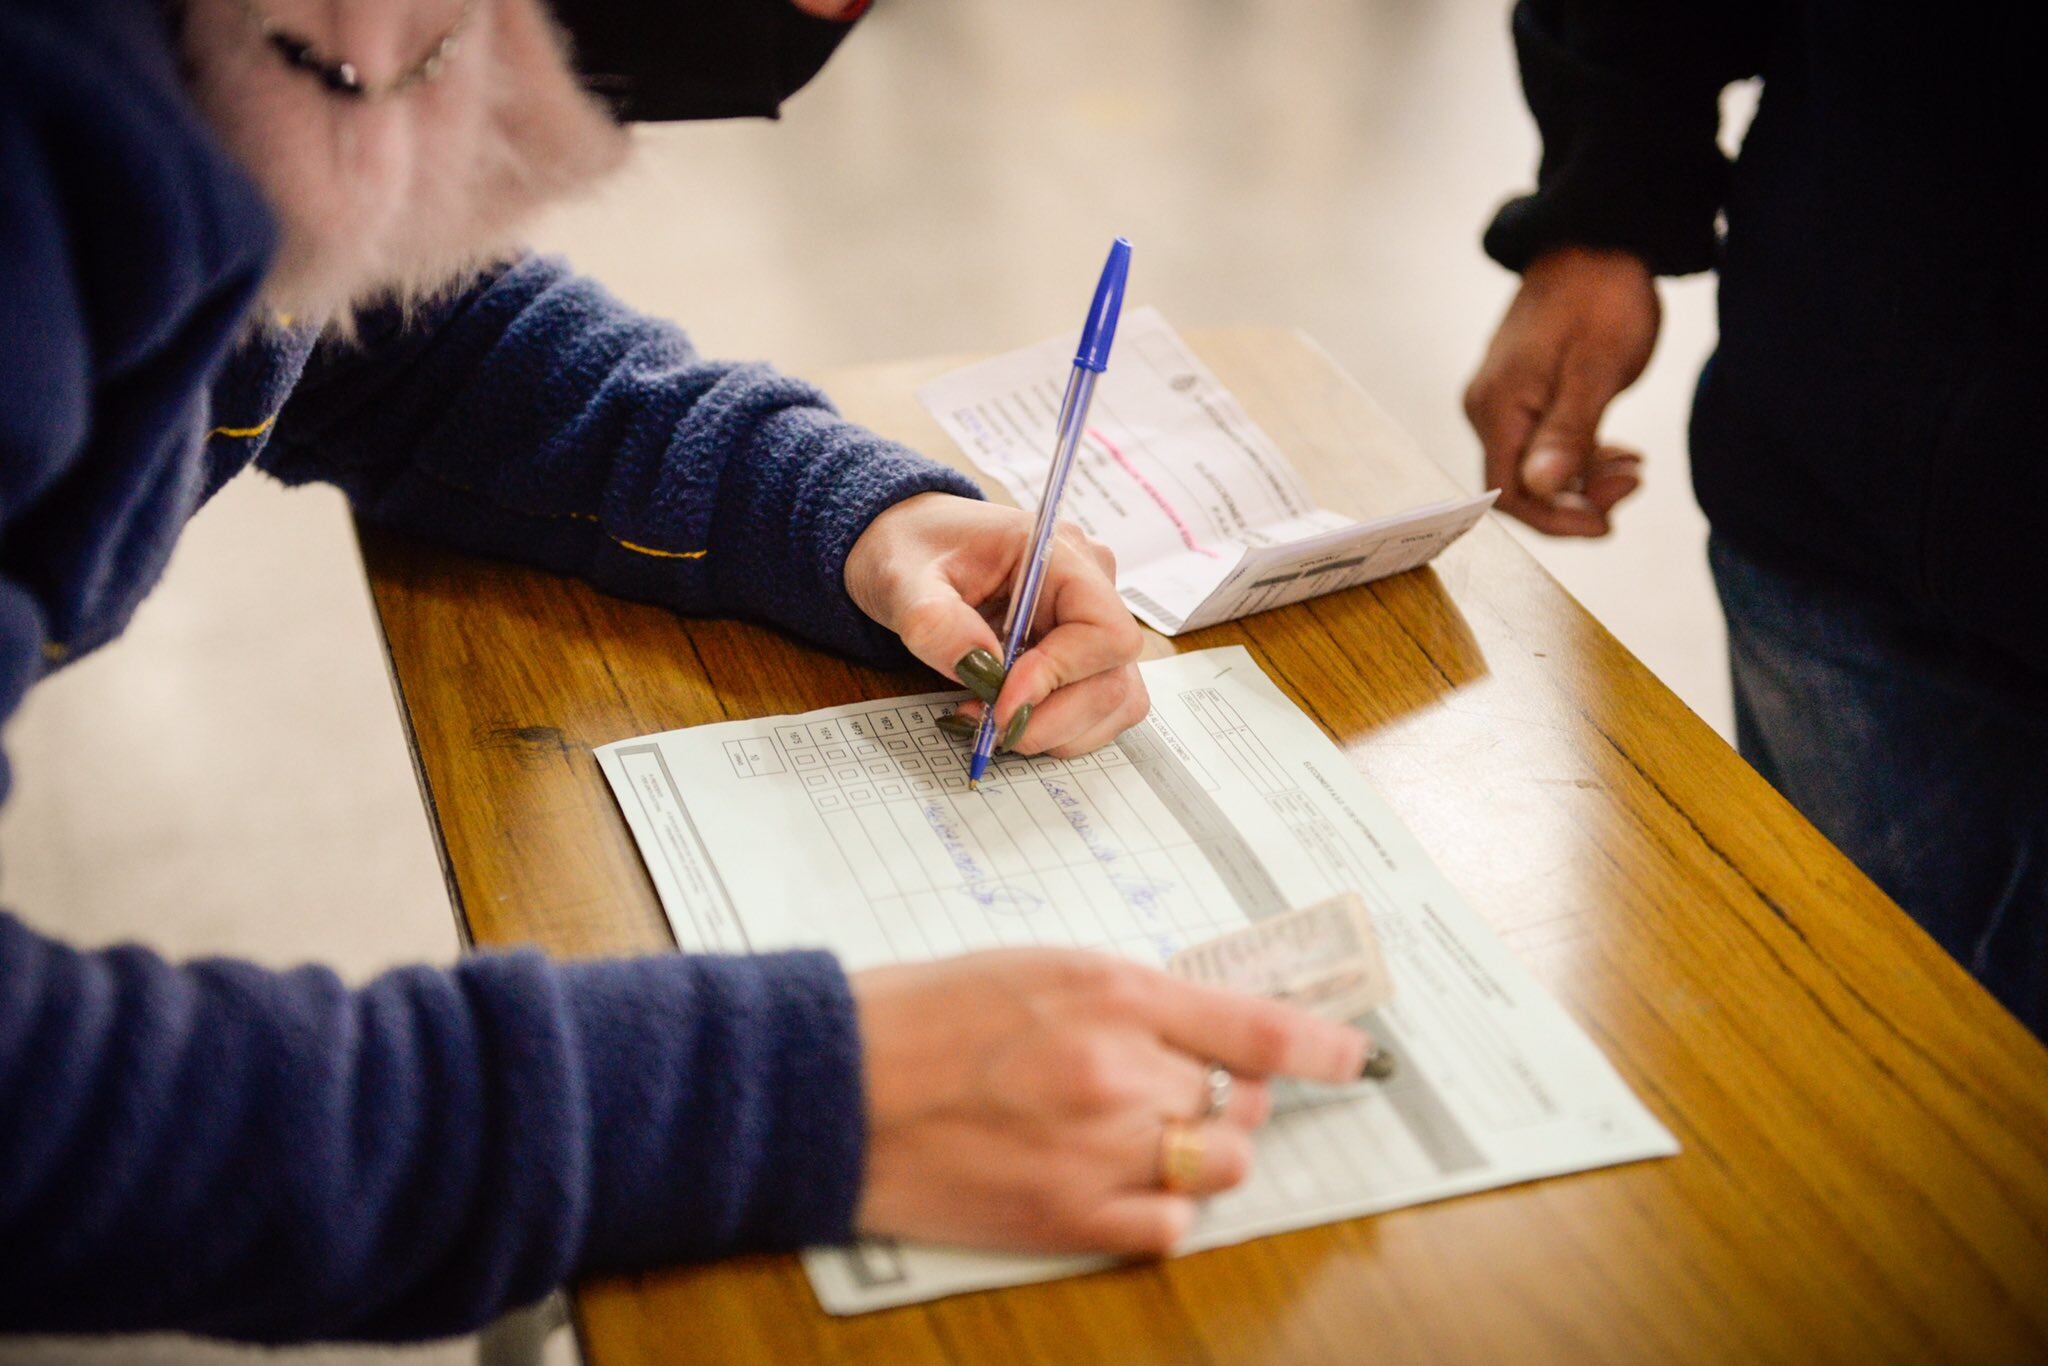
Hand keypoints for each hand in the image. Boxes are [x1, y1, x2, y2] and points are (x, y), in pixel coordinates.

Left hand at [845, 493, 1147, 756]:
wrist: (910, 550)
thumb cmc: (912, 550)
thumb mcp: (903, 580)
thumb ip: (935, 622)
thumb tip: (980, 667)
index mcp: (1059, 554)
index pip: (1105, 631)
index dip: (1060, 677)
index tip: (1002, 702)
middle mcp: (1091, 587)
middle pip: (1113, 678)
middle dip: (1052, 718)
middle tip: (988, 727)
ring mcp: (1091, 624)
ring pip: (1112, 701)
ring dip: (1055, 731)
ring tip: (990, 721)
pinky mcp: (1082, 655)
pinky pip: (1095, 708)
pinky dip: (1056, 730)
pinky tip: (1006, 716)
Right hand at [851, 948, 1372, 1254]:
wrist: (834, 1086)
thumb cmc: (920, 1015)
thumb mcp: (1037, 966)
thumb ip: (1127, 998)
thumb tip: (1199, 1031)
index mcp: (1114, 993)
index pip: (1259, 1028)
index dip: (1322, 1047)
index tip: (1352, 1056)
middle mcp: (1120, 1072)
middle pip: (1240, 1101)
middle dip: (1224, 1093)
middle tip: (1179, 1083)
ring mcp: (1099, 1152)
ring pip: (1217, 1166)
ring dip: (1201, 1151)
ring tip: (1147, 1133)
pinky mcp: (1068, 1219)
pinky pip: (1168, 1230)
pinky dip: (1164, 1210)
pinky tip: (1124, 1183)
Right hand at [1464, 246, 1660, 536]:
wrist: (1597, 238)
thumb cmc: (1600, 296)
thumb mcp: (1597, 368)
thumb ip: (1567, 433)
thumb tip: (1542, 489)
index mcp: (1498, 406)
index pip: (1509, 493)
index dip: (1555, 519)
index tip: (1606, 521)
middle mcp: (1490, 409)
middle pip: (1522, 486)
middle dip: (1577, 498)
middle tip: (1634, 480)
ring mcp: (1505, 401)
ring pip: (1536, 469)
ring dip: (1584, 480)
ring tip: (1634, 465)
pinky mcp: (1525, 394)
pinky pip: (1543, 446)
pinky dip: (1580, 458)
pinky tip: (1617, 451)